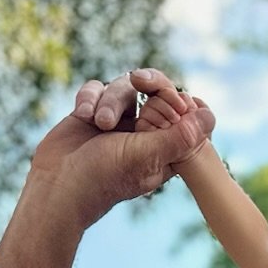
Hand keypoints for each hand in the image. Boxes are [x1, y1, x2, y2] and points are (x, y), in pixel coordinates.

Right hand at [26, 67, 216, 229]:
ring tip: (99, 122)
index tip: (171, 98)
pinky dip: (90, 97)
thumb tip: (210, 116)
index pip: (183, 112)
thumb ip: (180, 137)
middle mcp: (143, 133)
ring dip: (111, 99)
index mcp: (164, 147)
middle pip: (156, 90)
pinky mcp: (91, 113)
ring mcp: (117, 122)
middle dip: (149, 83)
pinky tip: (82, 114)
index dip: (179, 100)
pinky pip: (97, 88)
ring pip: (125, 86)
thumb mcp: (146, 156)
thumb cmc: (103, 178)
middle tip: (140, 80)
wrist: (56, 187)